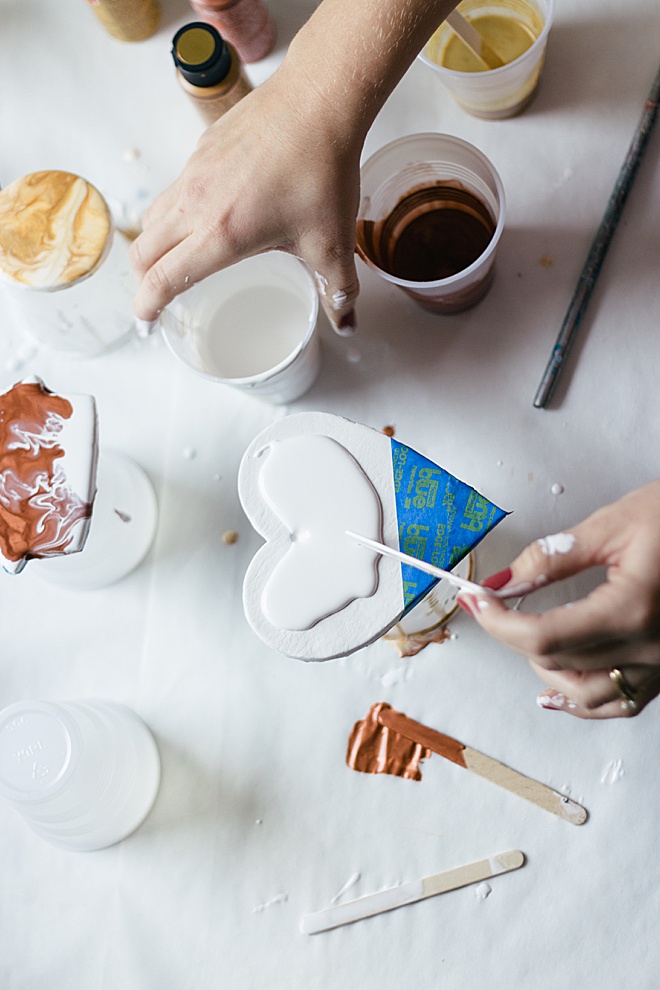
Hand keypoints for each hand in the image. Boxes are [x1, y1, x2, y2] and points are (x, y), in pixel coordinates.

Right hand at [130, 62, 360, 333]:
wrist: (319, 100)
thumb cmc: (323, 171)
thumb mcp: (333, 243)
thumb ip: (338, 290)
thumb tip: (347, 323)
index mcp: (222, 235)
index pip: (163, 279)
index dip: (147, 307)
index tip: (147, 323)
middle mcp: (197, 204)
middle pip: (143, 251)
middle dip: (143, 280)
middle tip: (158, 296)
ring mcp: (195, 172)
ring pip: (153, 217)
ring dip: (154, 244)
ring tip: (176, 258)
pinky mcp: (202, 149)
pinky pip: (174, 188)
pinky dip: (176, 211)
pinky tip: (206, 214)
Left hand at [458, 481, 659, 718]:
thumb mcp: (612, 525)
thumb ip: (551, 558)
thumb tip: (504, 582)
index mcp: (632, 610)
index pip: (543, 636)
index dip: (498, 622)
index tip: (476, 600)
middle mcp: (650, 647)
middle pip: (558, 662)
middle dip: (511, 635)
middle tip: (487, 606)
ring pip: (588, 695)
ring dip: (546, 673)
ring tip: (523, 641)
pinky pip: (624, 701)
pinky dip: (586, 701)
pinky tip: (560, 691)